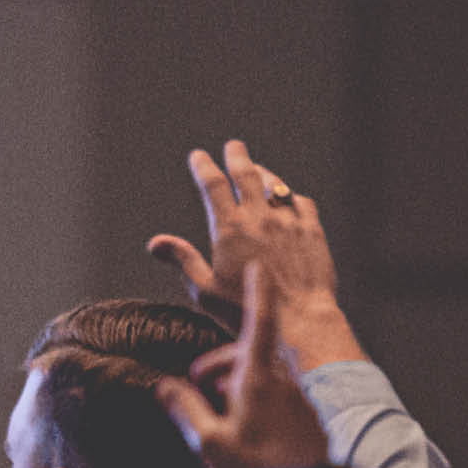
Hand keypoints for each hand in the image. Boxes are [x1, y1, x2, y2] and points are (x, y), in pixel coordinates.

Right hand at [148, 140, 362, 370]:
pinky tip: (289, 200)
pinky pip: (301, 203)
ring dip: (264, 173)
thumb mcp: (205, 291)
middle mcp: (259, 218)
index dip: (203, 167)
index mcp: (229, 229)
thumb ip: (183, 260)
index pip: (213, 186)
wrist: (300, 321)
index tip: (198, 156)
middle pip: (246, 174)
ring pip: (275, 184)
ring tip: (258, 169)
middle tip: (233, 146)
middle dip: (237, 156)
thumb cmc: (246, 312)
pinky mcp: (312, 231)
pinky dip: (291, 197)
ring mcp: (289, 221)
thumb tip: (155, 243)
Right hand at [154, 262, 328, 467]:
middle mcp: (285, 382)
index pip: (260, 321)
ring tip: (216, 411)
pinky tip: (244, 427)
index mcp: (259, 379)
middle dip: (222, 362)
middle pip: (250, 355)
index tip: (258, 266)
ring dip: (237, 383)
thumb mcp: (210, 444)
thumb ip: (185, 411)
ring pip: (264, 377)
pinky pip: (279, 396)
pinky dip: (258, 400)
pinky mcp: (309, 418)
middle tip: (196, 379)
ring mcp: (300, 399)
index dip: (258, 291)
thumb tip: (164, 388)